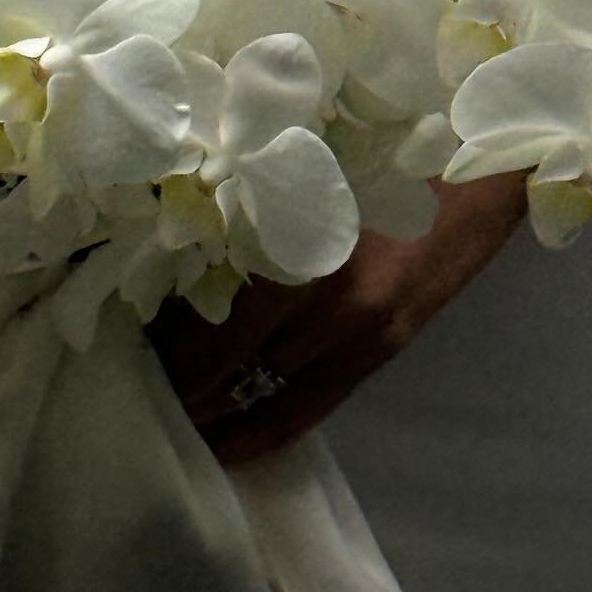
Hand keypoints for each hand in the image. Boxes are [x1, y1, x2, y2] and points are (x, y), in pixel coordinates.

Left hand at [152, 171, 524, 465]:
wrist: (478, 163)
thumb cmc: (376, 143)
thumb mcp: (300, 158)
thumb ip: (241, 204)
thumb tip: (162, 248)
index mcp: (288, 226)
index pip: (199, 302)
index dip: (154, 330)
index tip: (113, 337)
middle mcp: (319, 284)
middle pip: (220, 352)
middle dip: (169, 373)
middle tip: (122, 379)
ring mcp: (355, 324)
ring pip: (255, 384)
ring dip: (205, 401)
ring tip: (161, 407)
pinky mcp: (381, 348)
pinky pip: (307, 408)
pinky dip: (256, 433)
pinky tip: (220, 447)